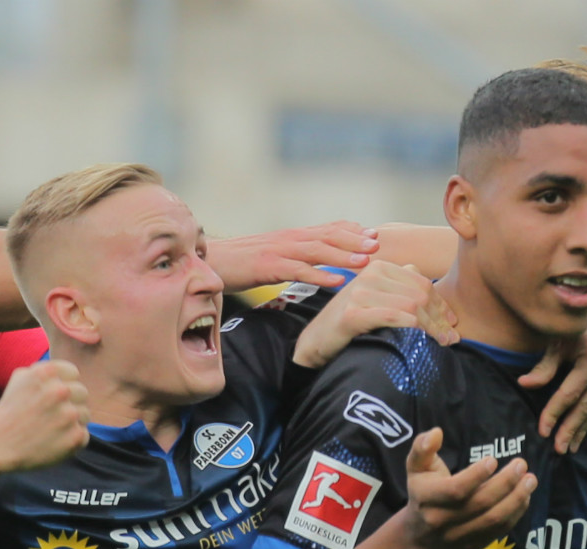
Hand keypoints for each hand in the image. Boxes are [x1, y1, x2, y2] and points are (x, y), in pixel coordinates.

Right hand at [0, 360, 89, 471]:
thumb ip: (44, 370)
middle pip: (82, 393)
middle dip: (69, 403)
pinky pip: (83, 435)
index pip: (73, 373)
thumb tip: (66, 372)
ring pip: (85, 414)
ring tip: (51, 429)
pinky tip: (53, 441)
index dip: (63, 384)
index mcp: (47, 373)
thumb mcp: (20, 379)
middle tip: (51, 415)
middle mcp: (60, 391)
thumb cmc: (10, 412)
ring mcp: (69, 414)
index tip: (52, 396)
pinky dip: (71, 440)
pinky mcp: (75, 436)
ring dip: (72, 422)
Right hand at [207, 221, 379, 291]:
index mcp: (292, 237)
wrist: (207, 261)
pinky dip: (319, 276)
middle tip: (379, 244)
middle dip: (355, 240)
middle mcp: (289, 239)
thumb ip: (295, 259)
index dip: (352, 231)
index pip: (328, 229)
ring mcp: (278, 252)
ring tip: (365, 261)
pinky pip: (297, 271)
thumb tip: (316, 267)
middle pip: (328, 235)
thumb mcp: (273, 258)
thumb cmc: (240, 263)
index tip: (375, 236)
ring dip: (343, 255)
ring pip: (317, 251)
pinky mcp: (267, 267)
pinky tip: (337, 282)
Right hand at [294, 261, 457, 368]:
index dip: (441, 305)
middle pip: (420, 295)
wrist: (315, 341)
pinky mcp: (353, 313)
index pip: (422, 283)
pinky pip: (393, 317)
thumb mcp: (377, 300)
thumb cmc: (351, 324)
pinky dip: (412, 328)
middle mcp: (370, 274)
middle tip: (450, 339)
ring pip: (411, 306)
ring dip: (431, 327)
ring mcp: (360, 292)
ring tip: (441, 343)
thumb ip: (401, 290)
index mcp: (379, 267)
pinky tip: (421, 340)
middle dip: (439, 319)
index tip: (451, 324)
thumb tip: (436, 296)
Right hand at [402, 428, 536, 548]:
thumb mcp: (415, 467)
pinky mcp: (474, 545)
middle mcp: (441, 521)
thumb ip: (422, 447)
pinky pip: (499, 531)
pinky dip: (516, 513)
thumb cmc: (422, 491)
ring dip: (516, 499)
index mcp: (426, 498)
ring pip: (493, 520)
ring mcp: (458, 536)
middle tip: (521, 465)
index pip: (455, 490)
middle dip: (505, 483)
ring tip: (530, 480)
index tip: (494, 459)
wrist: (420, 535)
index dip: (477, 475)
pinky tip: (525, 496)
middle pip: (480, 504)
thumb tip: (437, 433)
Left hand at [522, 290, 586, 452]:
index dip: (555, 413)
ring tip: (573, 447)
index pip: (570, 394)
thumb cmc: (574, 316)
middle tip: (559, 449)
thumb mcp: (557, 338)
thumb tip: (525, 385)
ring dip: (585, 428)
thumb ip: (544, 366)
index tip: (543, 431)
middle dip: (571, 428)